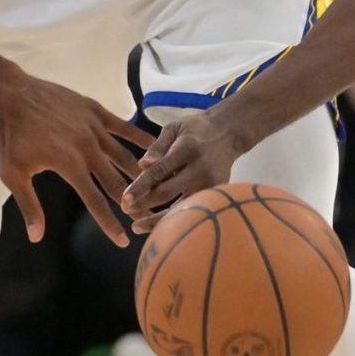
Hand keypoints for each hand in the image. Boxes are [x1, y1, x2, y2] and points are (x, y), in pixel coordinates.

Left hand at [0, 76, 154, 247]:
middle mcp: (87, 148)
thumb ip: (29, 206)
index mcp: (69, 165)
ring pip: (124, 155)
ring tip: (155, 188)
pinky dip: (139, 136)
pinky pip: (122, 126)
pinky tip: (155, 145)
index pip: (96, 201)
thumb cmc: (11, 138)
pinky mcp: (94, 110)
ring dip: (141, 174)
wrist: (12, 95)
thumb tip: (36, 238)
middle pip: (117, 181)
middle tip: (147, 216)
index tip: (122, 242)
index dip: (110, 224)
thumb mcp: (14, 175)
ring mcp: (93, 127)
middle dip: (133, 201)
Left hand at [123, 110, 246, 232]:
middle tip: (124, 210)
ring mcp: (210, 183)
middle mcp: (199, 169)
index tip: (124, 199)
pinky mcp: (217, 193)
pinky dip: (175, 219)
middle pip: (168, 192)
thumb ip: (156, 147)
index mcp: (186, 149)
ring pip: (182, 208)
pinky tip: (159, 226)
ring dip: (158, 220)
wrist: (230, 133)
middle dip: (144, 204)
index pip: (159, 171)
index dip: (141, 186)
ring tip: (137, 226)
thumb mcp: (174, 129)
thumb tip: (142, 165)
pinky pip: (193, 209)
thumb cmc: (195, 129)